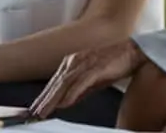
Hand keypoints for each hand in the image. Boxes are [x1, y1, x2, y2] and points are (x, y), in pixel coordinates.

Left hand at [30, 40, 147, 118]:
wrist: (132, 51)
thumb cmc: (113, 64)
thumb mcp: (92, 79)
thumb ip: (79, 90)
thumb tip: (65, 103)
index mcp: (73, 62)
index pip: (55, 82)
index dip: (44, 96)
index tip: (35, 109)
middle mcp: (76, 60)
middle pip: (57, 82)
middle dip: (44, 99)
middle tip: (34, 114)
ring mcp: (86, 62)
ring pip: (65, 82)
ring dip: (53, 98)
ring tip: (44, 111)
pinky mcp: (97, 66)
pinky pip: (81, 82)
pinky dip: (71, 93)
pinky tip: (65, 103)